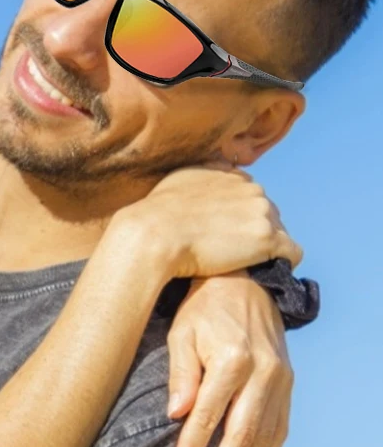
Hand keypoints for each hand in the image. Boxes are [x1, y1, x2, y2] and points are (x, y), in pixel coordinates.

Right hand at [116, 165, 302, 279]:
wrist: (154, 234)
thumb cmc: (155, 214)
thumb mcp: (176, 181)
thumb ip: (198, 180)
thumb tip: (202, 188)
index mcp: (230, 175)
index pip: (248, 195)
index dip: (238, 216)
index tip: (225, 233)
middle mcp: (250, 188)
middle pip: (267, 212)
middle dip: (254, 230)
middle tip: (233, 252)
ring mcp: (261, 212)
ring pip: (280, 232)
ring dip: (267, 247)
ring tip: (246, 264)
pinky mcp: (267, 239)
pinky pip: (292, 252)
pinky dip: (283, 262)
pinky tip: (267, 271)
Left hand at [166, 272, 291, 446]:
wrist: (244, 284)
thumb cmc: (203, 310)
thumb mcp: (181, 333)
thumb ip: (181, 373)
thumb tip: (177, 414)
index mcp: (233, 358)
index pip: (209, 413)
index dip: (195, 446)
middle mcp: (264, 372)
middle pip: (243, 432)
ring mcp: (281, 380)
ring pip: (266, 436)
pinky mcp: (288, 385)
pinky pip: (280, 429)